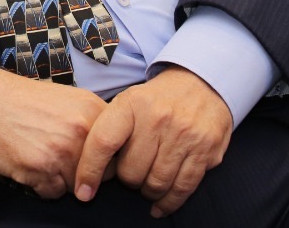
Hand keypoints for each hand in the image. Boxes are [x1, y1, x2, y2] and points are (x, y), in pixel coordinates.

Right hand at [0, 66, 107, 198]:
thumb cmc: (26, 101)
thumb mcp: (70, 99)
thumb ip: (93, 121)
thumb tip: (111, 146)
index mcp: (92, 111)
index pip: (118, 150)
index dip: (106, 158)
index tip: (94, 158)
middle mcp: (81, 131)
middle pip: (101, 174)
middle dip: (85, 172)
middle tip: (63, 157)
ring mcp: (62, 152)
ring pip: (78, 186)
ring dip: (63, 179)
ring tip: (45, 157)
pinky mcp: (41, 170)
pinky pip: (54, 193)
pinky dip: (43, 185)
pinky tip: (32, 164)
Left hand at [73, 65, 232, 217]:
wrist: (201, 82)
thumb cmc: (156, 100)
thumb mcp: (128, 101)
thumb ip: (108, 129)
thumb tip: (86, 170)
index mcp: (131, 104)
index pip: (103, 142)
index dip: (90, 170)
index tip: (83, 192)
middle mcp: (158, 118)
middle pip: (131, 171)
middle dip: (127, 180)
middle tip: (131, 174)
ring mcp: (184, 134)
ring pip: (156, 183)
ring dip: (148, 192)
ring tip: (146, 186)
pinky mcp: (206, 150)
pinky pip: (183, 187)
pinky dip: (169, 203)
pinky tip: (160, 206)